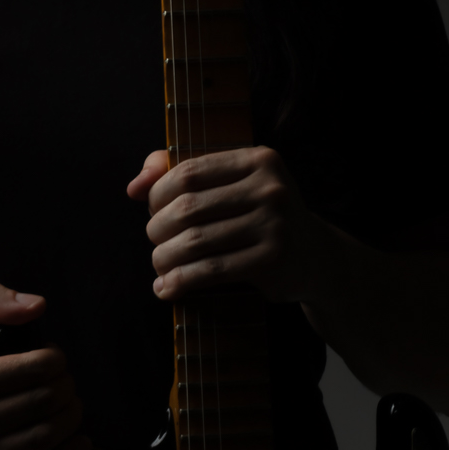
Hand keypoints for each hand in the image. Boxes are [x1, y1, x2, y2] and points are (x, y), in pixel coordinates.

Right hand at [0, 283, 90, 449]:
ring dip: (70, 419)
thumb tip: (38, 306)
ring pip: (43, 439)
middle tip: (65, 383)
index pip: (34, 369)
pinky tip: (79, 443)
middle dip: (66, 389)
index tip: (55, 360)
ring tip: (70, 407)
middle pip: (43, 404)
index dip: (56, 361)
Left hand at [127, 147, 325, 303]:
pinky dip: (182, 281)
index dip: (158, 195)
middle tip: (156, 244)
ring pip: (196, 241)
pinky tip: (167, 289)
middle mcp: (270, 188)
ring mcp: (275, 224)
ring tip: (160, 268)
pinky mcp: (273, 260)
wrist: (314, 256)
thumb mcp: (230, 185)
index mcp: (258, 160)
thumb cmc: (259, 216)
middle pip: (189, 207)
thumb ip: (178, 174)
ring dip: (165, 259)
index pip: (189, 172)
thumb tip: (134, 187)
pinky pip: (212, 270)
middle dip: (159, 230)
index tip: (152, 213)